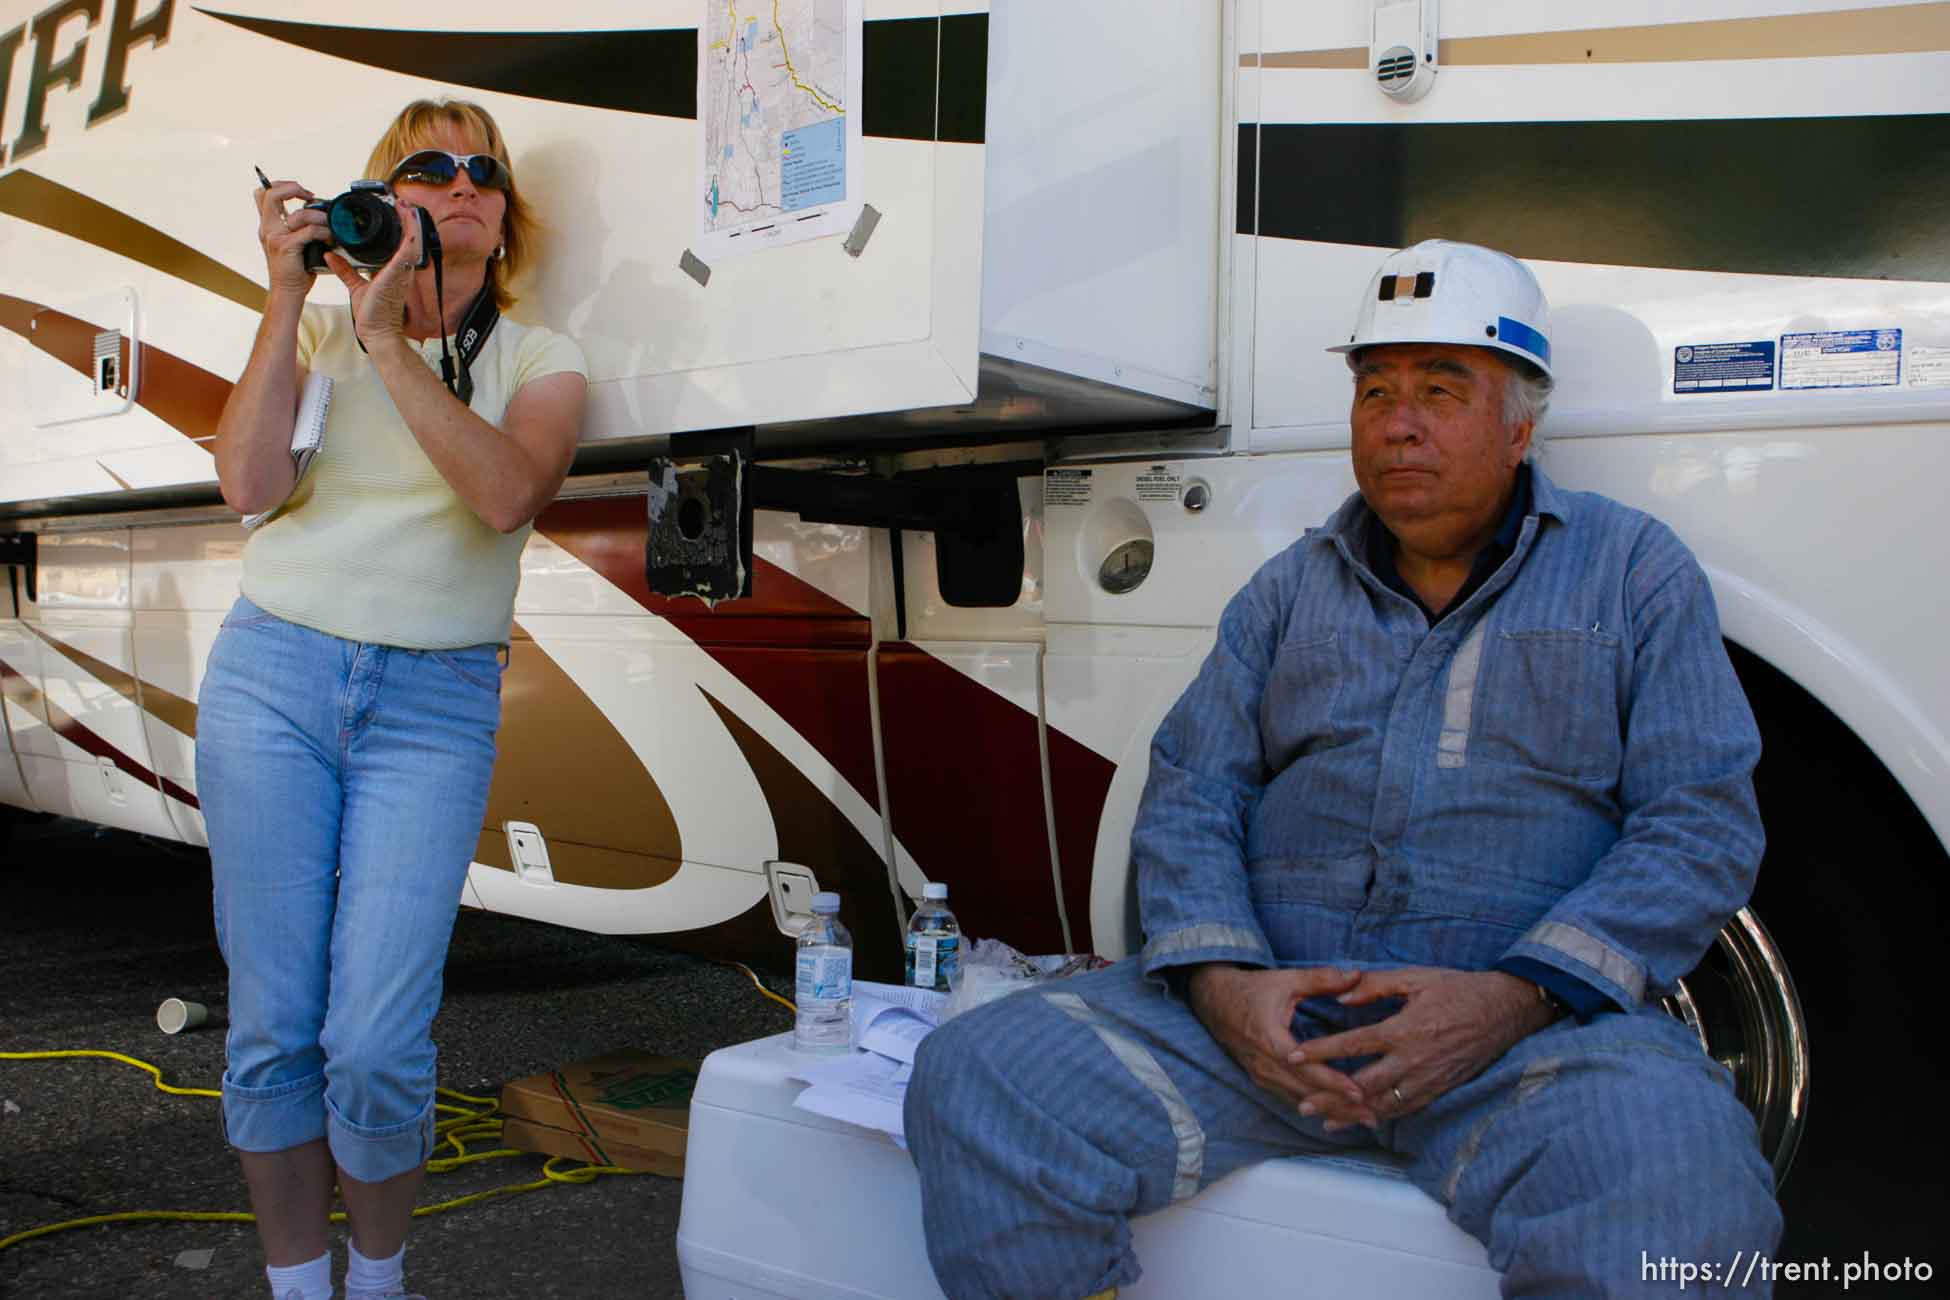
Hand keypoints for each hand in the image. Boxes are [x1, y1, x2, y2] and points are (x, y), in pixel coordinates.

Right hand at [255, 179, 322, 295]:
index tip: (303, 193)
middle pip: (270, 194)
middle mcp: (267, 228)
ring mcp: (275, 237)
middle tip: (309, 196)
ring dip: (320, 217)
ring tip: (329, 225)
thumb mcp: (292, 242)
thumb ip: (298, 228)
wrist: (287, 291)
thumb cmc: (295, 268)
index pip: (263, 193)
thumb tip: (317, 212)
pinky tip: (330, 239)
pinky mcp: (286, 247)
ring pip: (298, 214)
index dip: (281, 185)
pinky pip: (309, 231)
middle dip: (292, 188)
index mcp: (268, 224)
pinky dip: (324, 232)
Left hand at [327, 197, 423, 348]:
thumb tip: (330, 255)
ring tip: (405, 204)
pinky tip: (408, 219)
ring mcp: (403, 270)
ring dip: (411, 220)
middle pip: (411, 237)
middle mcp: (402, 268)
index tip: (395, 210)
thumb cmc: (372, 315)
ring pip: (413, 239)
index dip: (402, 226)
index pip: (401, 243)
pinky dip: (410, 232)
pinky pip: (408, 248)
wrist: (376, 332)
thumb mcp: (355, 286)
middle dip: (409, 218)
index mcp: (394, 270)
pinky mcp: (398, 272)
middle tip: (402, 201)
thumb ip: (345, 269)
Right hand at [1185, 964, 1372, 1127]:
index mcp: (1270, 1039)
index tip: (1359, 1092)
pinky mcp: (1261, 1079)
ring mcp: (1260, 1075)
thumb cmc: (1251, 989)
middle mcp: (1264, 1064)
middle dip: (1339, 1106)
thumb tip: (1357, 975)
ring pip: (1299, 1101)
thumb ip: (1322, 979)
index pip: (1305, 1068)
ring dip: (1330, 1111)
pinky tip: (1336, 1113)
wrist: (1212, 1000)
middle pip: (1306, 1093)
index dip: (1332, 1082)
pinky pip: (1290, 1099)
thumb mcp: (1286, 980)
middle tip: (1373, 1117)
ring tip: (1361, 1120)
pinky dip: (1315, 1107)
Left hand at [1287, 968, 1554, 1124]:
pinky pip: (1406, 1109)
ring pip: (1382, 1104)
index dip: (1321, 1052)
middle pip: (1362, 1085)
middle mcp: (1413, 1059)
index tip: (1293, 1056)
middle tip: (1300, 1104)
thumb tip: (1341, 997)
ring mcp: (1428, 1078)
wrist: (1504, 1010)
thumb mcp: (1415, 978)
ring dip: (1351, 1115)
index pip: (1353, 1044)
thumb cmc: (1457, 988)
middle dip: (1329, 1096)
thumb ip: (1375, 986)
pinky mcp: (1440, 1088)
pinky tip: (1362, 1122)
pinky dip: (1380, 1117)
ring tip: (1323, 1120)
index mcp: (1403, 1028)